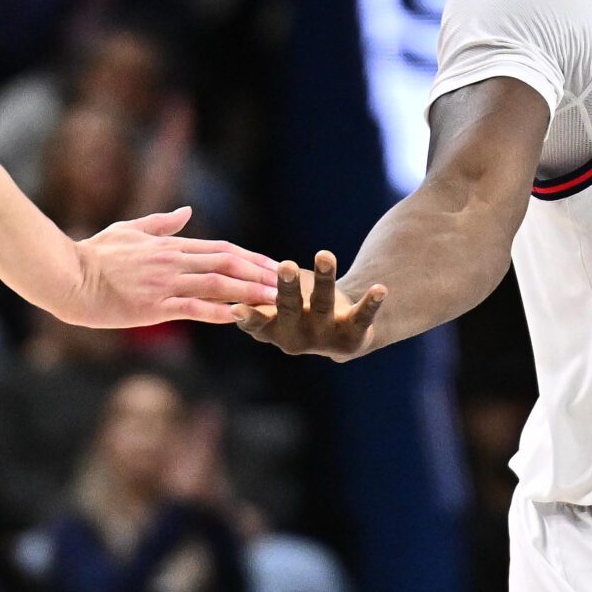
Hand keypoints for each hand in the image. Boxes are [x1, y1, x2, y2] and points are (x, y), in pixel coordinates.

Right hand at [64, 207, 279, 328]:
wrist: (68, 276)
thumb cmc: (93, 254)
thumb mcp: (129, 229)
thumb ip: (161, 222)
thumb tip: (187, 211)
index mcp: (169, 245)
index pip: (220, 248)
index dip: (250, 257)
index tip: (273, 264)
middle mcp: (173, 261)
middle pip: (227, 263)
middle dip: (260, 273)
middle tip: (287, 282)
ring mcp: (165, 283)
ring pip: (217, 284)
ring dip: (249, 291)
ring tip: (274, 300)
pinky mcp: (153, 306)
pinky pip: (193, 308)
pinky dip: (218, 312)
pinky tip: (239, 317)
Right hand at [234, 250, 387, 361]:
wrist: (339, 334)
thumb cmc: (296, 309)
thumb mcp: (269, 306)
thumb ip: (248, 292)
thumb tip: (210, 268)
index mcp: (270, 330)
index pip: (256, 321)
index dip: (247, 315)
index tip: (238, 305)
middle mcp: (295, 337)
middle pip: (289, 307)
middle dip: (287, 287)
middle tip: (286, 265)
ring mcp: (324, 336)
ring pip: (322, 304)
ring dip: (325, 278)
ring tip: (325, 254)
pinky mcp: (353, 335)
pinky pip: (363, 316)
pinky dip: (372, 303)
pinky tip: (380, 288)